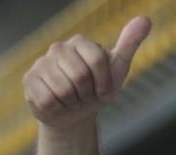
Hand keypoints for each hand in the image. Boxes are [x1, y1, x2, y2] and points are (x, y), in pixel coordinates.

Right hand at [24, 17, 151, 129]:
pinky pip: (48, 99)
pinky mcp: (30, 81)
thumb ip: (129, 44)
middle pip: (80, 75)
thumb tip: (145, 20)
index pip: (98, 60)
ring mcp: (41, 63)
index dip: (104, 83)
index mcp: (81, 42)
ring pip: (63, 89)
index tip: (104, 91)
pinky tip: (58, 104)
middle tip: (85, 96)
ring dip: (72, 103)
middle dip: (87, 94)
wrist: (76, 114)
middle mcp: (59, 48)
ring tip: (72, 99)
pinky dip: (58, 109)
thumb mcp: (117, 69)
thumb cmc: (97, 90)